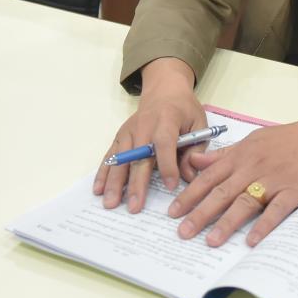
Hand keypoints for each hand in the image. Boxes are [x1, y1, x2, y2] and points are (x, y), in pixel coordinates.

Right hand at [94, 58, 205, 212]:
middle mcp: (144, 126)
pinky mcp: (119, 136)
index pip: (164, 143)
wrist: (164, 90)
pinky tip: (98, 189)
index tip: (170, 185)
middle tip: (134, 207)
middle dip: (136, 183)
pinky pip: (109, 156)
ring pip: (120, 159)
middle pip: (138, 156)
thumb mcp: (199, 124)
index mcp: (167, 120)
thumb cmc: (184, 110)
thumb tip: (189, 176)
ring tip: (111, 204)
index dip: (167, 164)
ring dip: (115, 182)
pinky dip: (103, 173)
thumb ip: (196, 150)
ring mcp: (128, 131)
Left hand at [169, 112, 297, 247]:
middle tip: (183, 233)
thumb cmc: (292, 139)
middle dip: (200, 213)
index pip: (209, 176)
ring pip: (245, 202)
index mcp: (242, 155)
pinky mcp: (295, 190)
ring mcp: (275, 179)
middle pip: (222, 192)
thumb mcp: (254, 140)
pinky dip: (264, 225)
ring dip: (226, 223)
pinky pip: (277, 210)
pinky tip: (252, 240)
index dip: (190, 194)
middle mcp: (254, 167)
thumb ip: (225, 155)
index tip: (172, 212)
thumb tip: (195, 162)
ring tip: (210, 241)